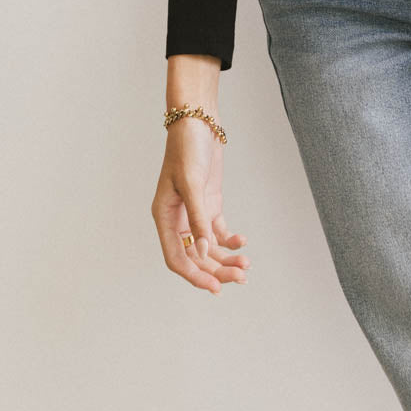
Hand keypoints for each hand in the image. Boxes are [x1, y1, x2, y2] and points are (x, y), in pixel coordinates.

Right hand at [152, 115, 250, 294]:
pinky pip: (217, 231)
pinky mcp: (208, 204)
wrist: (198, 121)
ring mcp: (194, 212)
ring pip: (208, 247)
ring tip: (246, 266)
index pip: (176, 258)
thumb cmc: (187, 148)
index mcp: (164, 217)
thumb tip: (202, 250)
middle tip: (240, 278)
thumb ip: (197, 218)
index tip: (215, 288)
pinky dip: (230, 240)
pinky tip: (243, 242)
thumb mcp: (192, 183)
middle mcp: (177, 219)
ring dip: (226, 258)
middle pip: (195, 256)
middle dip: (216, 269)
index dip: (194, 275)